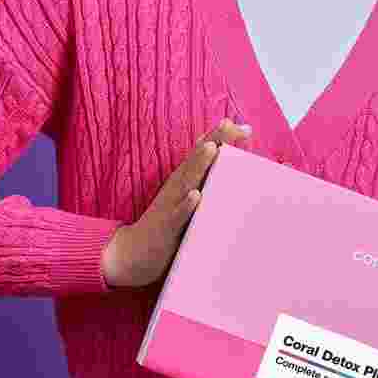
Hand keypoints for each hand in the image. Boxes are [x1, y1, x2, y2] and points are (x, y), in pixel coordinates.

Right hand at [102, 117, 252, 289]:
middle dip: (213, 141)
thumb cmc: (166, 223)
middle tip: (228, 124)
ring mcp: (170, 206)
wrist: (132, 254)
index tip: (246, 128)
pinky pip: (177, 216)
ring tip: (212, 148)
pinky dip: (186, 206)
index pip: (203, 152)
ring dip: (199, 164)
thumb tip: (216, 152)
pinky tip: (196, 195)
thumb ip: (199, 176)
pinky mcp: (166, 228)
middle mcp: (177, 187)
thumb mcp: (182, 195)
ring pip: (186, 182)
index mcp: (183, 179)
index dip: (222, 137)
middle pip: (196, 159)